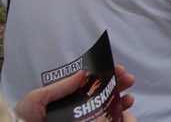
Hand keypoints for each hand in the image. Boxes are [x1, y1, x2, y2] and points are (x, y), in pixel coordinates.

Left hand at [13, 65, 135, 121]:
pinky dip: (117, 118)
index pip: (90, 84)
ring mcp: (83, 120)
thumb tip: (83, 73)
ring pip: (107, 111)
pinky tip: (123, 115)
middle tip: (129, 80)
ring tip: (129, 99)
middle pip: (103, 95)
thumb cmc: (24, 118)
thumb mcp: (38, 98)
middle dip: (118, 86)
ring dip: (121, 103)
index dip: (105, 74)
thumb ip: (60, 86)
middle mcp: (77, 109)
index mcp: (67, 98)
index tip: (118, 69)